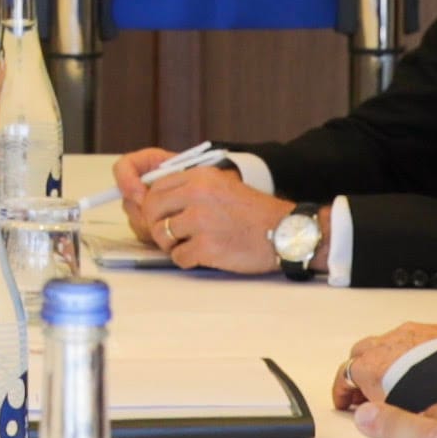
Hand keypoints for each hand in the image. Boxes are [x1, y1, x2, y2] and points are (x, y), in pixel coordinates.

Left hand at [127, 165, 290, 273]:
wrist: (284, 232)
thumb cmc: (254, 213)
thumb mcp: (222, 186)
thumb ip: (192, 189)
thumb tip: (157, 201)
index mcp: (201, 177)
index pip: (157, 188)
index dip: (155, 205)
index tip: (163, 216)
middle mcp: (197, 195)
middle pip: (152, 211)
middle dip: (156, 226)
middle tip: (171, 235)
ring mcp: (201, 221)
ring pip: (161, 235)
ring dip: (172, 245)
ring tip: (191, 245)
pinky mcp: (206, 247)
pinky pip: (178, 257)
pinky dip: (187, 260)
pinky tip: (204, 256)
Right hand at [333, 320, 436, 411]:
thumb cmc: (426, 397)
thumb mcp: (391, 413)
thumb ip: (376, 412)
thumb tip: (371, 418)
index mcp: (368, 366)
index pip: (344, 375)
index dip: (342, 390)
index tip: (344, 400)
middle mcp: (383, 345)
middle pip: (361, 353)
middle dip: (361, 368)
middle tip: (366, 389)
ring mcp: (408, 334)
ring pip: (388, 341)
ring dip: (387, 356)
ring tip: (396, 374)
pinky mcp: (433, 331)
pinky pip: (418, 337)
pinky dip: (415, 349)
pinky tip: (424, 363)